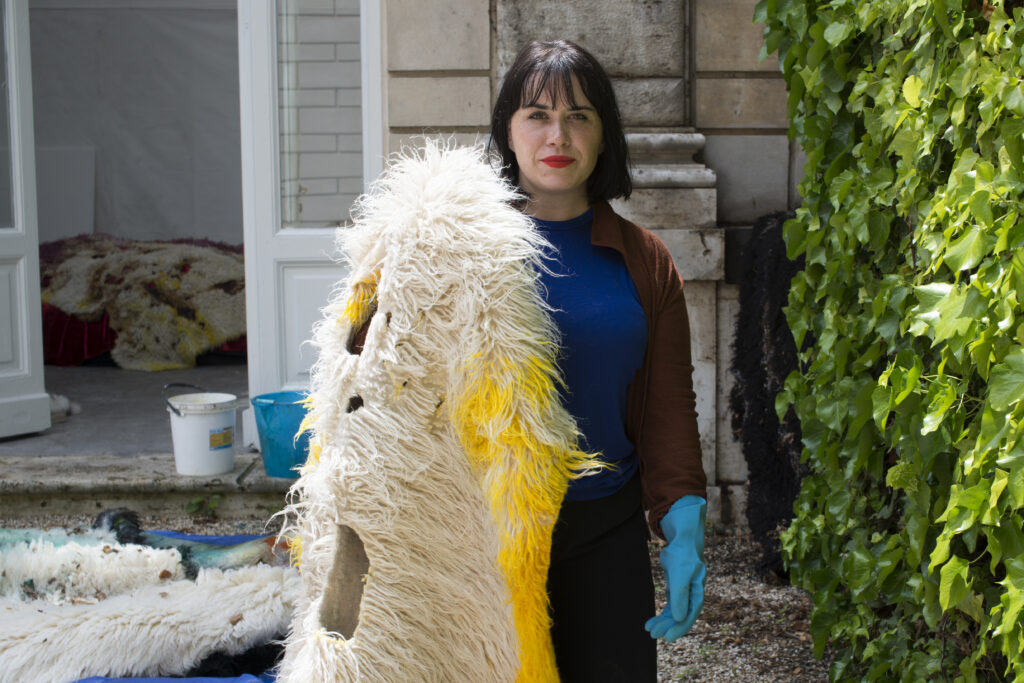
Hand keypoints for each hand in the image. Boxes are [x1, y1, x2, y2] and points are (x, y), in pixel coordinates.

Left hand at [645, 495, 705, 641]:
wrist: (681, 539)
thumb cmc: (682, 555)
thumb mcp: (680, 575)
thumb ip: (680, 596)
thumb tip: (679, 619)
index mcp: (698, 591)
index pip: (690, 614)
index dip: (680, 628)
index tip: (667, 638)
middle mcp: (692, 594)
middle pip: (681, 616)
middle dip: (668, 626)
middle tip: (653, 635)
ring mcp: (684, 591)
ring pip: (674, 612)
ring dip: (663, 621)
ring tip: (649, 629)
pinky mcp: (676, 588)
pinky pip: (670, 606)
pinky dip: (662, 613)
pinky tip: (652, 621)